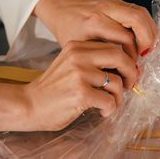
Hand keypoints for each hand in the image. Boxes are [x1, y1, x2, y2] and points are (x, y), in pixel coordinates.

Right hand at [0, 41, 136, 131]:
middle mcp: (78, 57)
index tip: (127, 73)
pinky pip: (109, 100)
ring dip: (119, 97)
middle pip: (120, 57)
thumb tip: (124, 68)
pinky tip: (102, 112)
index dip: (126, 61)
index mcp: (77, 47)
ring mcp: (79, 75)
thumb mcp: (69, 65)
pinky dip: (110, 109)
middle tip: (130, 86)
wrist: (28, 105)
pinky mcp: (81, 94)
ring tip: (110, 104)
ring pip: (116, 82)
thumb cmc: (52, 89)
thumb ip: (92, 62)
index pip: (112, 46)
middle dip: (131, 73)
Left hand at [33, 0, 157, 59]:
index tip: (131, 66)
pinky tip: (144, 39)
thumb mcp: (79, 48)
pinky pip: (138, 11)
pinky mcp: (118, 2)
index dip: (132, 54)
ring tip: (148, 48)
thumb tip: (122, 74)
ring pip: (141, 13)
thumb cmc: (68, 31)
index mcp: (94, 22)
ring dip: (149, 31)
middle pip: (137, 19)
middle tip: (146, 55)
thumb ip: (100, 58)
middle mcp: (106, 9)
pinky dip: (145, 25)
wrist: (62, 9)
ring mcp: (113, 3)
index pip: (125, 37)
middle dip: (147, 39)